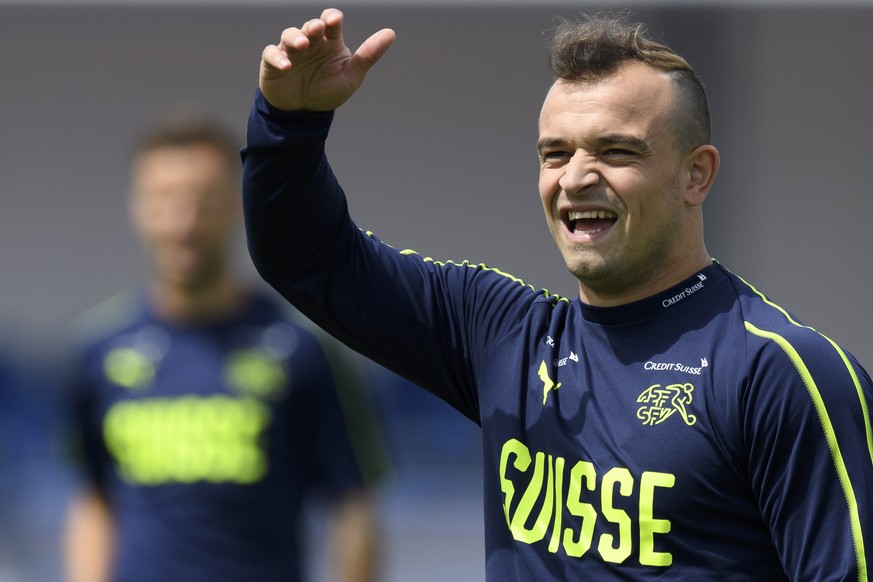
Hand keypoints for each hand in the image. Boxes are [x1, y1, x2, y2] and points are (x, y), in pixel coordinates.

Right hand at [260, 8, 395, 111]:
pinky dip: (277, 57)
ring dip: (295, 37)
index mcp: (330, 42)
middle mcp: (310, 42)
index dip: (331, 18)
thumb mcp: (351, 76)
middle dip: (313, 26)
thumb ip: (368, 56)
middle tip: (317, 29)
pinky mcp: (273, 63)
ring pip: (290, 35)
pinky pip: (271, 54)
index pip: (330, 21)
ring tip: (302, 45)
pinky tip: (286, 65)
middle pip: (310, 26)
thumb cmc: (329, 91)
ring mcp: (290, 51)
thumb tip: (390, 33)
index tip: (333, 21)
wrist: (305, 114)